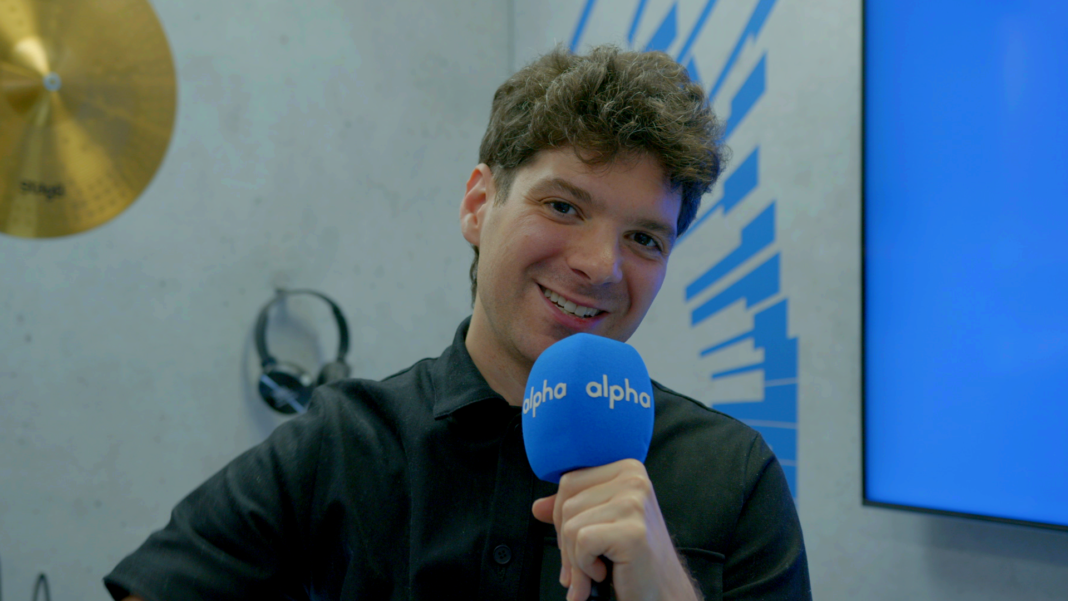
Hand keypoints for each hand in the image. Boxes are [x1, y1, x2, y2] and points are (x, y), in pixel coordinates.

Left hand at [531, 459, 700, 600]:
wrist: (661, 593)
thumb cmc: (633, 560)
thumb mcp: (601, 525)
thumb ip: (572, 511)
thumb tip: (538, 506)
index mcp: (627, 468)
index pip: (569, 482)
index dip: (562, 518)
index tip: (577, 543)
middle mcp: (634, 478)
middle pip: (566, 503)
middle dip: (566, 542)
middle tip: (582, 567)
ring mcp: (635, 502)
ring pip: (571, 525)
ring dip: (576, 560)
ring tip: (596, 571)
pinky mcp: (632, 531)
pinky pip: (582, 542)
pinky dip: (585, 566)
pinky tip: (605, 573)